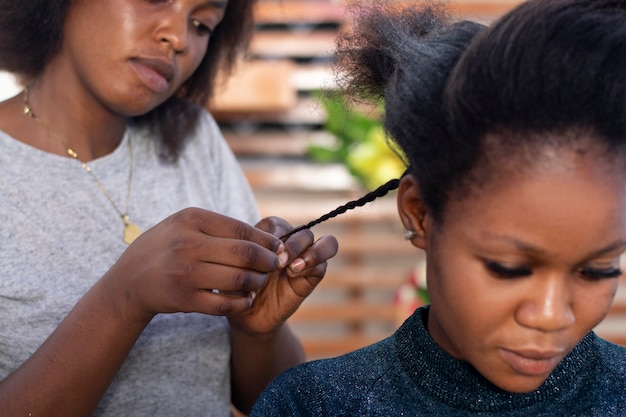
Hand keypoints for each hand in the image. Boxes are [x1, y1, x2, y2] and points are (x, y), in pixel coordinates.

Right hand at [103, 208, 286, 322]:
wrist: (131, 279)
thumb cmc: (167, 247)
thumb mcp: (185, 224)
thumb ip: (220, 227)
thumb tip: (263, 237)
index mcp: (191, 219)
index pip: (241, 229)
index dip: (266, 240)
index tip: (277, 246)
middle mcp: (188, 244)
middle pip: (244, 254)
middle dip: (267, 261)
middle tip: (274, 265)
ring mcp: (186, 273)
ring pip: (238, 280)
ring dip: (257, 282)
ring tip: (260, 280)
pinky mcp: (185, 299)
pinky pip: (225, 304)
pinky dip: (242, 302)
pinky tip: (247, 298)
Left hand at [227, 216, 337, 334]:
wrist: (247, 316)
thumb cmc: (237, 288)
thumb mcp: (234, 270)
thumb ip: (244, 257)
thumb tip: (257, 250)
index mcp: (269, 236)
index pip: (277, 224)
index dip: (273, 233)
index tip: (261, 250)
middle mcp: (291, 244)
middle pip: (303, 231)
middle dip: (292, 244)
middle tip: (278, 262)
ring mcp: (305, 259)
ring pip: (325, 242)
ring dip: (311, 251)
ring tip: (292, 267)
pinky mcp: (312, 276)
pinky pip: (323, 265)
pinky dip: (313, 265)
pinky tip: (295, 274)